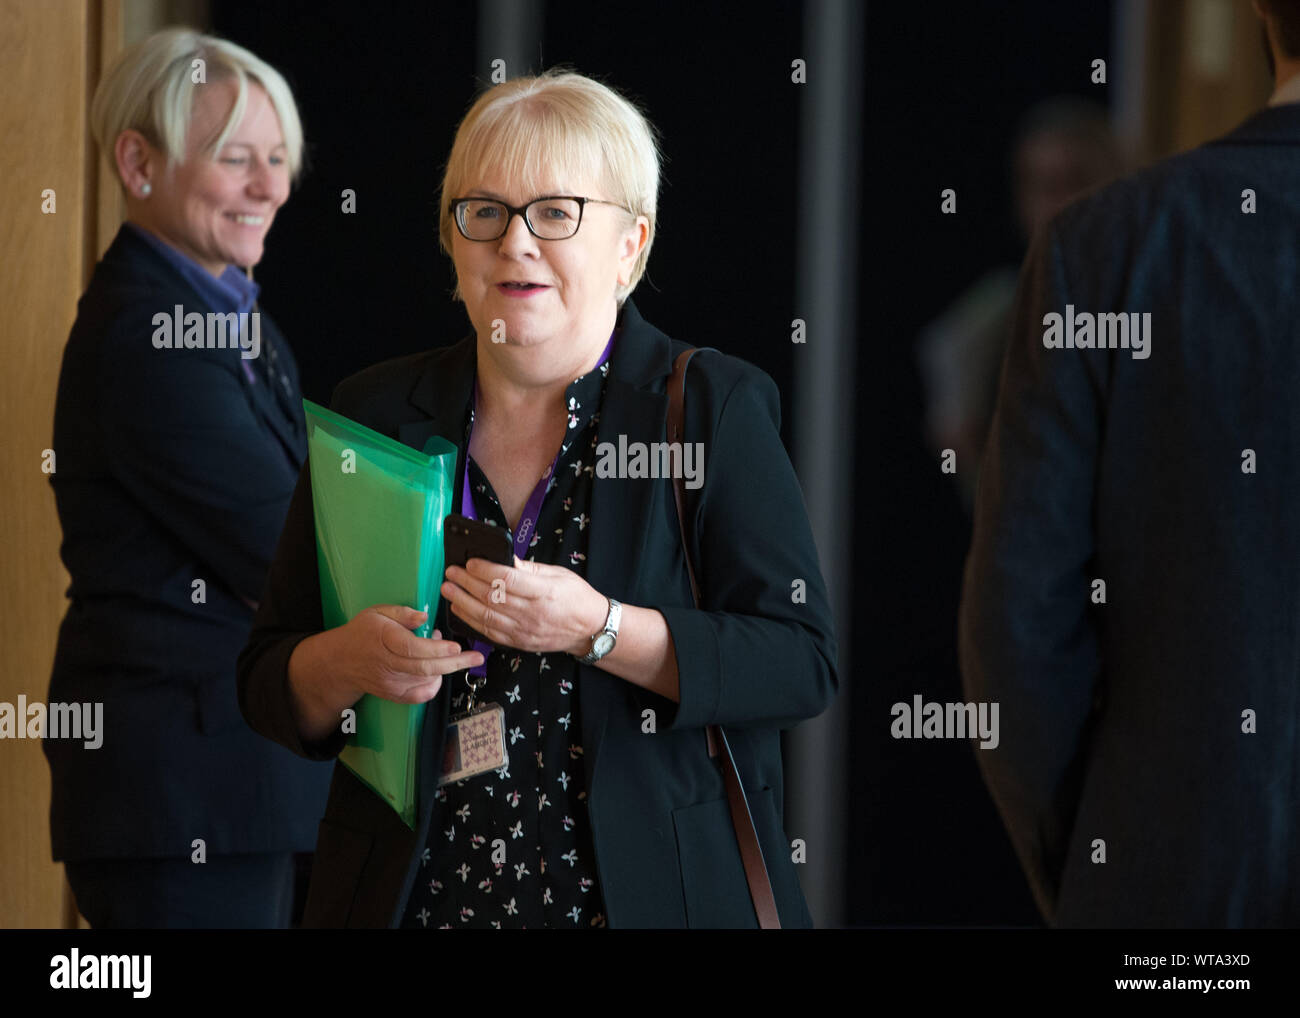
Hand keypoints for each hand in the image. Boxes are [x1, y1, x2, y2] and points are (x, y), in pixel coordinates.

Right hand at [293, 605, 484, 717]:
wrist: (342, 661)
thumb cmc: (363, 632)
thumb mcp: (378, 612)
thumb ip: (403, 613)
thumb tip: (424, 616)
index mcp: (385, 640)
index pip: (414, 648)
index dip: (437, 649)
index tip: (456, 646)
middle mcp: (388, 664)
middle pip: (426, 668)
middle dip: (455, 663)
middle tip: (476, 657)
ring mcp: (391, 683)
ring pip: (426, 681)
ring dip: (446, 669)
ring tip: (450, 654)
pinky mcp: (395, 695)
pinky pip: (421, 696)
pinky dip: (435, 686)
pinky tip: (439, 672)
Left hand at [441, 556, 607, 656]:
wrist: (589, 629)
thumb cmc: (576, 597)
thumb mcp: (558, 574)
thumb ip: (528, 568)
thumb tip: (502, 557)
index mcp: (545, 591)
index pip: (507, 579)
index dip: (485, 569)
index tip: (470, 561)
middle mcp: (533, 613)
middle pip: (492, 597)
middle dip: (466, 583)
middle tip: (451, 572)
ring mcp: (524, 630)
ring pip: (486, 616)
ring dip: (462, 602)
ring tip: (448, 589)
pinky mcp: (519, 642)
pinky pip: (489, 633)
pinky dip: (471, 621)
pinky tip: (459, 610)